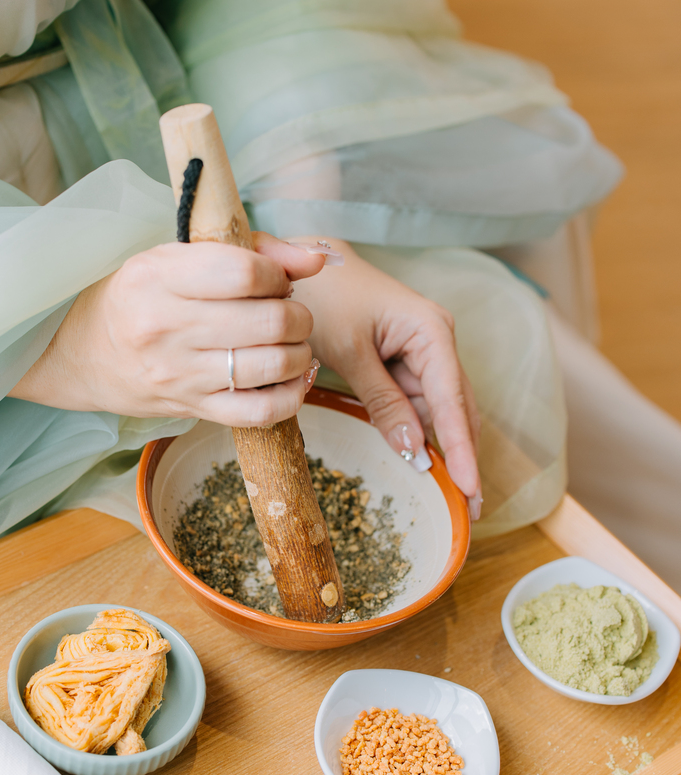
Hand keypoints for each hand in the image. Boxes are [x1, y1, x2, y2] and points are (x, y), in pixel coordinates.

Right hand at [9, 233, 327, 425]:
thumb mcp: (180, 256)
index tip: (276, 281)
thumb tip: (317, 260)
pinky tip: (293, 378)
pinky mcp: (192, 409)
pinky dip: (291, 396)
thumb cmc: (142, 295)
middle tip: (291, 314)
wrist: (85, 352)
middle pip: (269, 321)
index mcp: (160, 276)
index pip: (246, 273)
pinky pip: (259, 412)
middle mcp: (167, 327)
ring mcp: (180, 374)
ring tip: (293, 344)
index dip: (278, 275)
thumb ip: (254, 250)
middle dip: (298, 316)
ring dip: (300, 353)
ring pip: (271, 366)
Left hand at [291, 240, 481, 516]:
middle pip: (458, 409)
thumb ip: (383, 402)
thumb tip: (415, 451)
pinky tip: (432, 467)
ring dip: (448, 451)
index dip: (462, 447)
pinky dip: (424, 434)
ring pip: (442, 411)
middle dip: (464, 457)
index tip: (471, 487)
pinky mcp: (406, 362)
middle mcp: (437, 341)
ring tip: (461, 498)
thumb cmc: (325, 298)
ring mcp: (424, 352)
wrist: (301, 267)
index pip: (452, 400)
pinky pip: (421, 405)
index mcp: (430, 331)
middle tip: (472, 507)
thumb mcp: (350, 353)